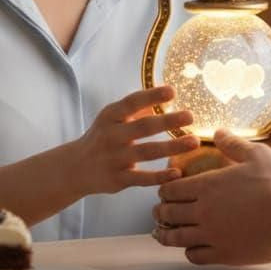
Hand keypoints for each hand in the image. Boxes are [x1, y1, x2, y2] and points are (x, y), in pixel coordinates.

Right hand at [75, 85, 199, 194]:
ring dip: (173, 147)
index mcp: (111, 116)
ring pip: (147, 152)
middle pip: (144, 127)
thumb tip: (164, 93)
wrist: (76, 168)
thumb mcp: (112, 118)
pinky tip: (178, 172)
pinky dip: (160, 176)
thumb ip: (136, 108)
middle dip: (168, 121)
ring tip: (194, 142)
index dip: (152, 96)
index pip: (132, 102)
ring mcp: (115, 158)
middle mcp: (112, 135)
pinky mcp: (118, 179)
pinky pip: (143, 178)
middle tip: (190, 116)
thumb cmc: (102, 138)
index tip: (172, 91)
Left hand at [152, 129, 270, 264]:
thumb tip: (218, 133)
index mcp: (206, 186)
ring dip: (166, 234)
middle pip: (168, 213)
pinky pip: (196, 256)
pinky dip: (189, 252)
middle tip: (158, 211)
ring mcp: (211, 235)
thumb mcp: (256, 155)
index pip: (171, 189)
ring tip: (162, 233)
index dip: (164, 190)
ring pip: (177, 237)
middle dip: (160, 211)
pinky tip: (191, 249)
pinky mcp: (224, 255)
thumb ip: (233, 144)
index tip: (164, 191)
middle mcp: (203, 211)